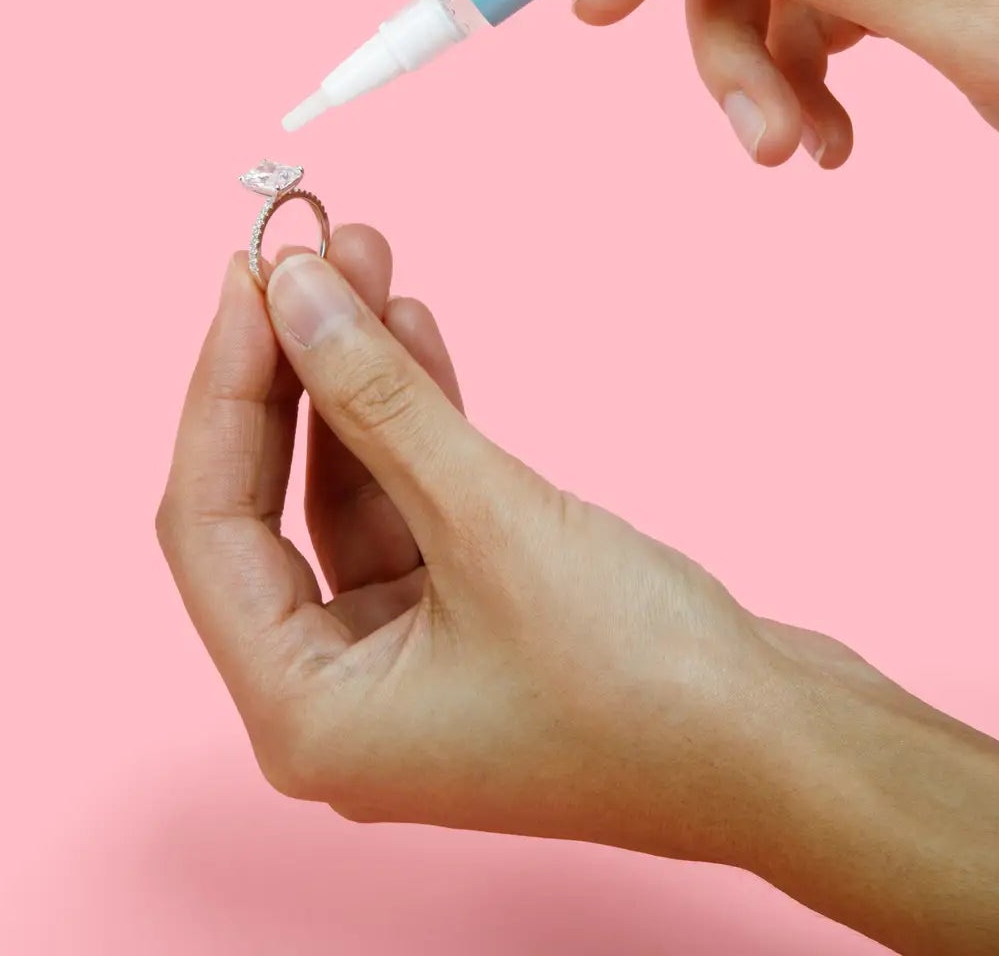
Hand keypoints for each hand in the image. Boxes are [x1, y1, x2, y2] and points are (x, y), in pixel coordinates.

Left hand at [156, 229, 888, 858]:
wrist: (790, 747)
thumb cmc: (646, 684)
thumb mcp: (494, 523)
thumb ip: (380, 401)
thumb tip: (298, 288)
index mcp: (307, 714)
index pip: (208, 525)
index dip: (224, 385)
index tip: (251, 270)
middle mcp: (345, 695)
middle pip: (273, 502)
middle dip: (294, 367)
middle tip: (314, 250)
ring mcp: (417, 657)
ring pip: (356, 489)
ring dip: (361, 378)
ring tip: (369, 262)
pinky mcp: (483, 615)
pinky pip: (421, 500)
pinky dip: (420, 419)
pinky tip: (417, 334)